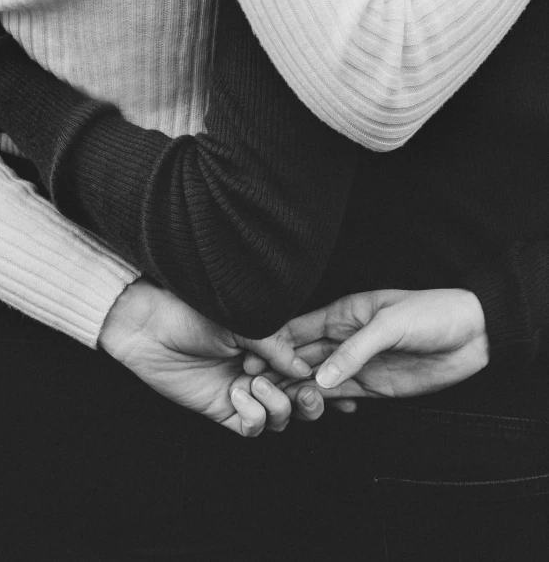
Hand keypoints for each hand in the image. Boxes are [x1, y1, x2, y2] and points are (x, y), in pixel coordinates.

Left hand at [99, 279, 323, 435]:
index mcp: (270, 345)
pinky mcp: (222, 409)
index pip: (306, 366)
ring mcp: (243, 391)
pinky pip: (251, 427)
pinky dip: (253, 417)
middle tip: (308, 392)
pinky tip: (239, 395)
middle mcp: (262, 370)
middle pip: (300, 398)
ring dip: (278, 405)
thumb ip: (276, 344)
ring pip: (280, 416)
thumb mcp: (243, 321)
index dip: (325, 375)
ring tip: (257, 384)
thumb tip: (306, 368)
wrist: (149, 325)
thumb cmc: (194, 311)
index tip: (338, 379)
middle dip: (310, 400)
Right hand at [246, 289, 488, 399]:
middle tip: (253, 386)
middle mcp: (345, 338)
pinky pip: (340, 394)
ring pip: (317, 378)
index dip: (274, 343)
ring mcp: (358, 363)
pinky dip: (324, 402)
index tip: (251, 357)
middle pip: (302, 356)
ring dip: (297, 389)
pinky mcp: (373, 385)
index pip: (299, 328)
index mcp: (344, 314)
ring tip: (274, 402)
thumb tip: (320, 377)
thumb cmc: (431, 314)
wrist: (472, 335)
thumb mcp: (390, 325)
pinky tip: (309, 408)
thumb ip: (354, 351)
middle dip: (277, 369)